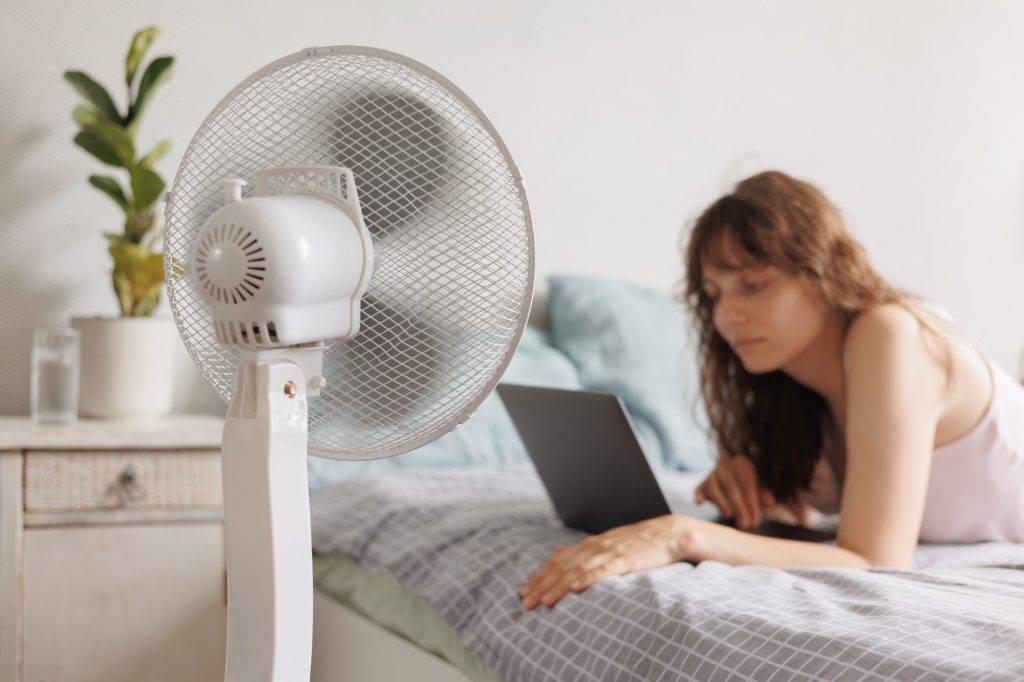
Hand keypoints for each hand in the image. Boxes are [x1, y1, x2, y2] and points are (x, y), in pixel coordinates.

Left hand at [519, 514, 695, 609]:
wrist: (668, 534)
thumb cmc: (638, 542)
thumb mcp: (605, 543)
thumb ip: (580, 550)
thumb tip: (557, 551)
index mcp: (588, 545)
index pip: (557, 562)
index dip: (539, 577)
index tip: (523, 592)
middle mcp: (594, 547)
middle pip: (561, 568)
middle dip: (542, 585)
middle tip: (525, 603)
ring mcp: (609, 553)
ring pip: (577, 570)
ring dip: (558, 586)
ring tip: (544, 601)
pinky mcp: (625, 560)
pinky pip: (603, 570)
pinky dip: (588, 578)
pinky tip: (575, 588)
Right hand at [694, 454, 811, 528]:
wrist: (736, 488)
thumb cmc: (759, 495)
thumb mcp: (774, 496)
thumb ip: (789, 503)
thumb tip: (804, 518)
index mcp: (744, 462)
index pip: (749, 482)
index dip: (753, 502)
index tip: (757, 519)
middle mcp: (726, 463)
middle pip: (732, 485)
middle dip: (740, 506)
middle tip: (747, 523)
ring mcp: (712, 473)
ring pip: (715, 486)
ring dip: (723, 502)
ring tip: (730, 516)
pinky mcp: (701, 484)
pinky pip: (699, 489)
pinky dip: (699, 494)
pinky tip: (701, 502)